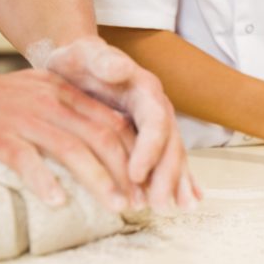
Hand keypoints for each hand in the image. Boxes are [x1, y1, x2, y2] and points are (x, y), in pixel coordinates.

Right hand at [0, 68, 140, 213]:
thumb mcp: (39, 91)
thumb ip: (73, 108)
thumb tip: (112, 134)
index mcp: (64, 93)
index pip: (112, 123)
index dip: (135, 154)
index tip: (147, 182)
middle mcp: (49, 103)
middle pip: (100, 138)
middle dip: (126, 173)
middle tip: (140, 202)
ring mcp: (23, 119)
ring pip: (71, 150)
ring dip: (98, 181)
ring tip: (116, 207)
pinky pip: (25, 160)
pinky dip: (44, 181)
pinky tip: (58, 202)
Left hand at [37, 36, 198, 211]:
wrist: (78, 64)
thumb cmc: (77, 61)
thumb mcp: (83, 54)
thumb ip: (101, 59)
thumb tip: (121, 67)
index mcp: (145, 88)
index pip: (154, 121)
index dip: (149, 148)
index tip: (136, 174)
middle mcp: (157, 108)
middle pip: (169, 143)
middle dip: (166, 175)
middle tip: (157, 204)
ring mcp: (156, 124)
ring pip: (171, 155)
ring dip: (175, 183)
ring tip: (178, 208)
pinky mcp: (150, 137)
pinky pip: (166, 160)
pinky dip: (178, 181)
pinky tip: (187, 201)